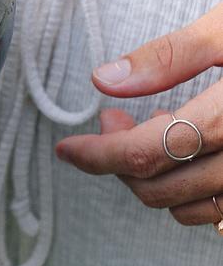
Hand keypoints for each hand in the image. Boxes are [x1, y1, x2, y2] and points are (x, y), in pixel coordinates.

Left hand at [55, 3, 222, 228]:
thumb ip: (169, 57)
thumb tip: (104, 80)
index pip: (146, 154)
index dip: (96, 155)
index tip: (68, 148)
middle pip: (161, 188)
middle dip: (120, 160)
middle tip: (113, 120)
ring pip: (192, 209)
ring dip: (157, 178)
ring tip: (160, 126)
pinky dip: (196, 191)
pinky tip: (196, 150)